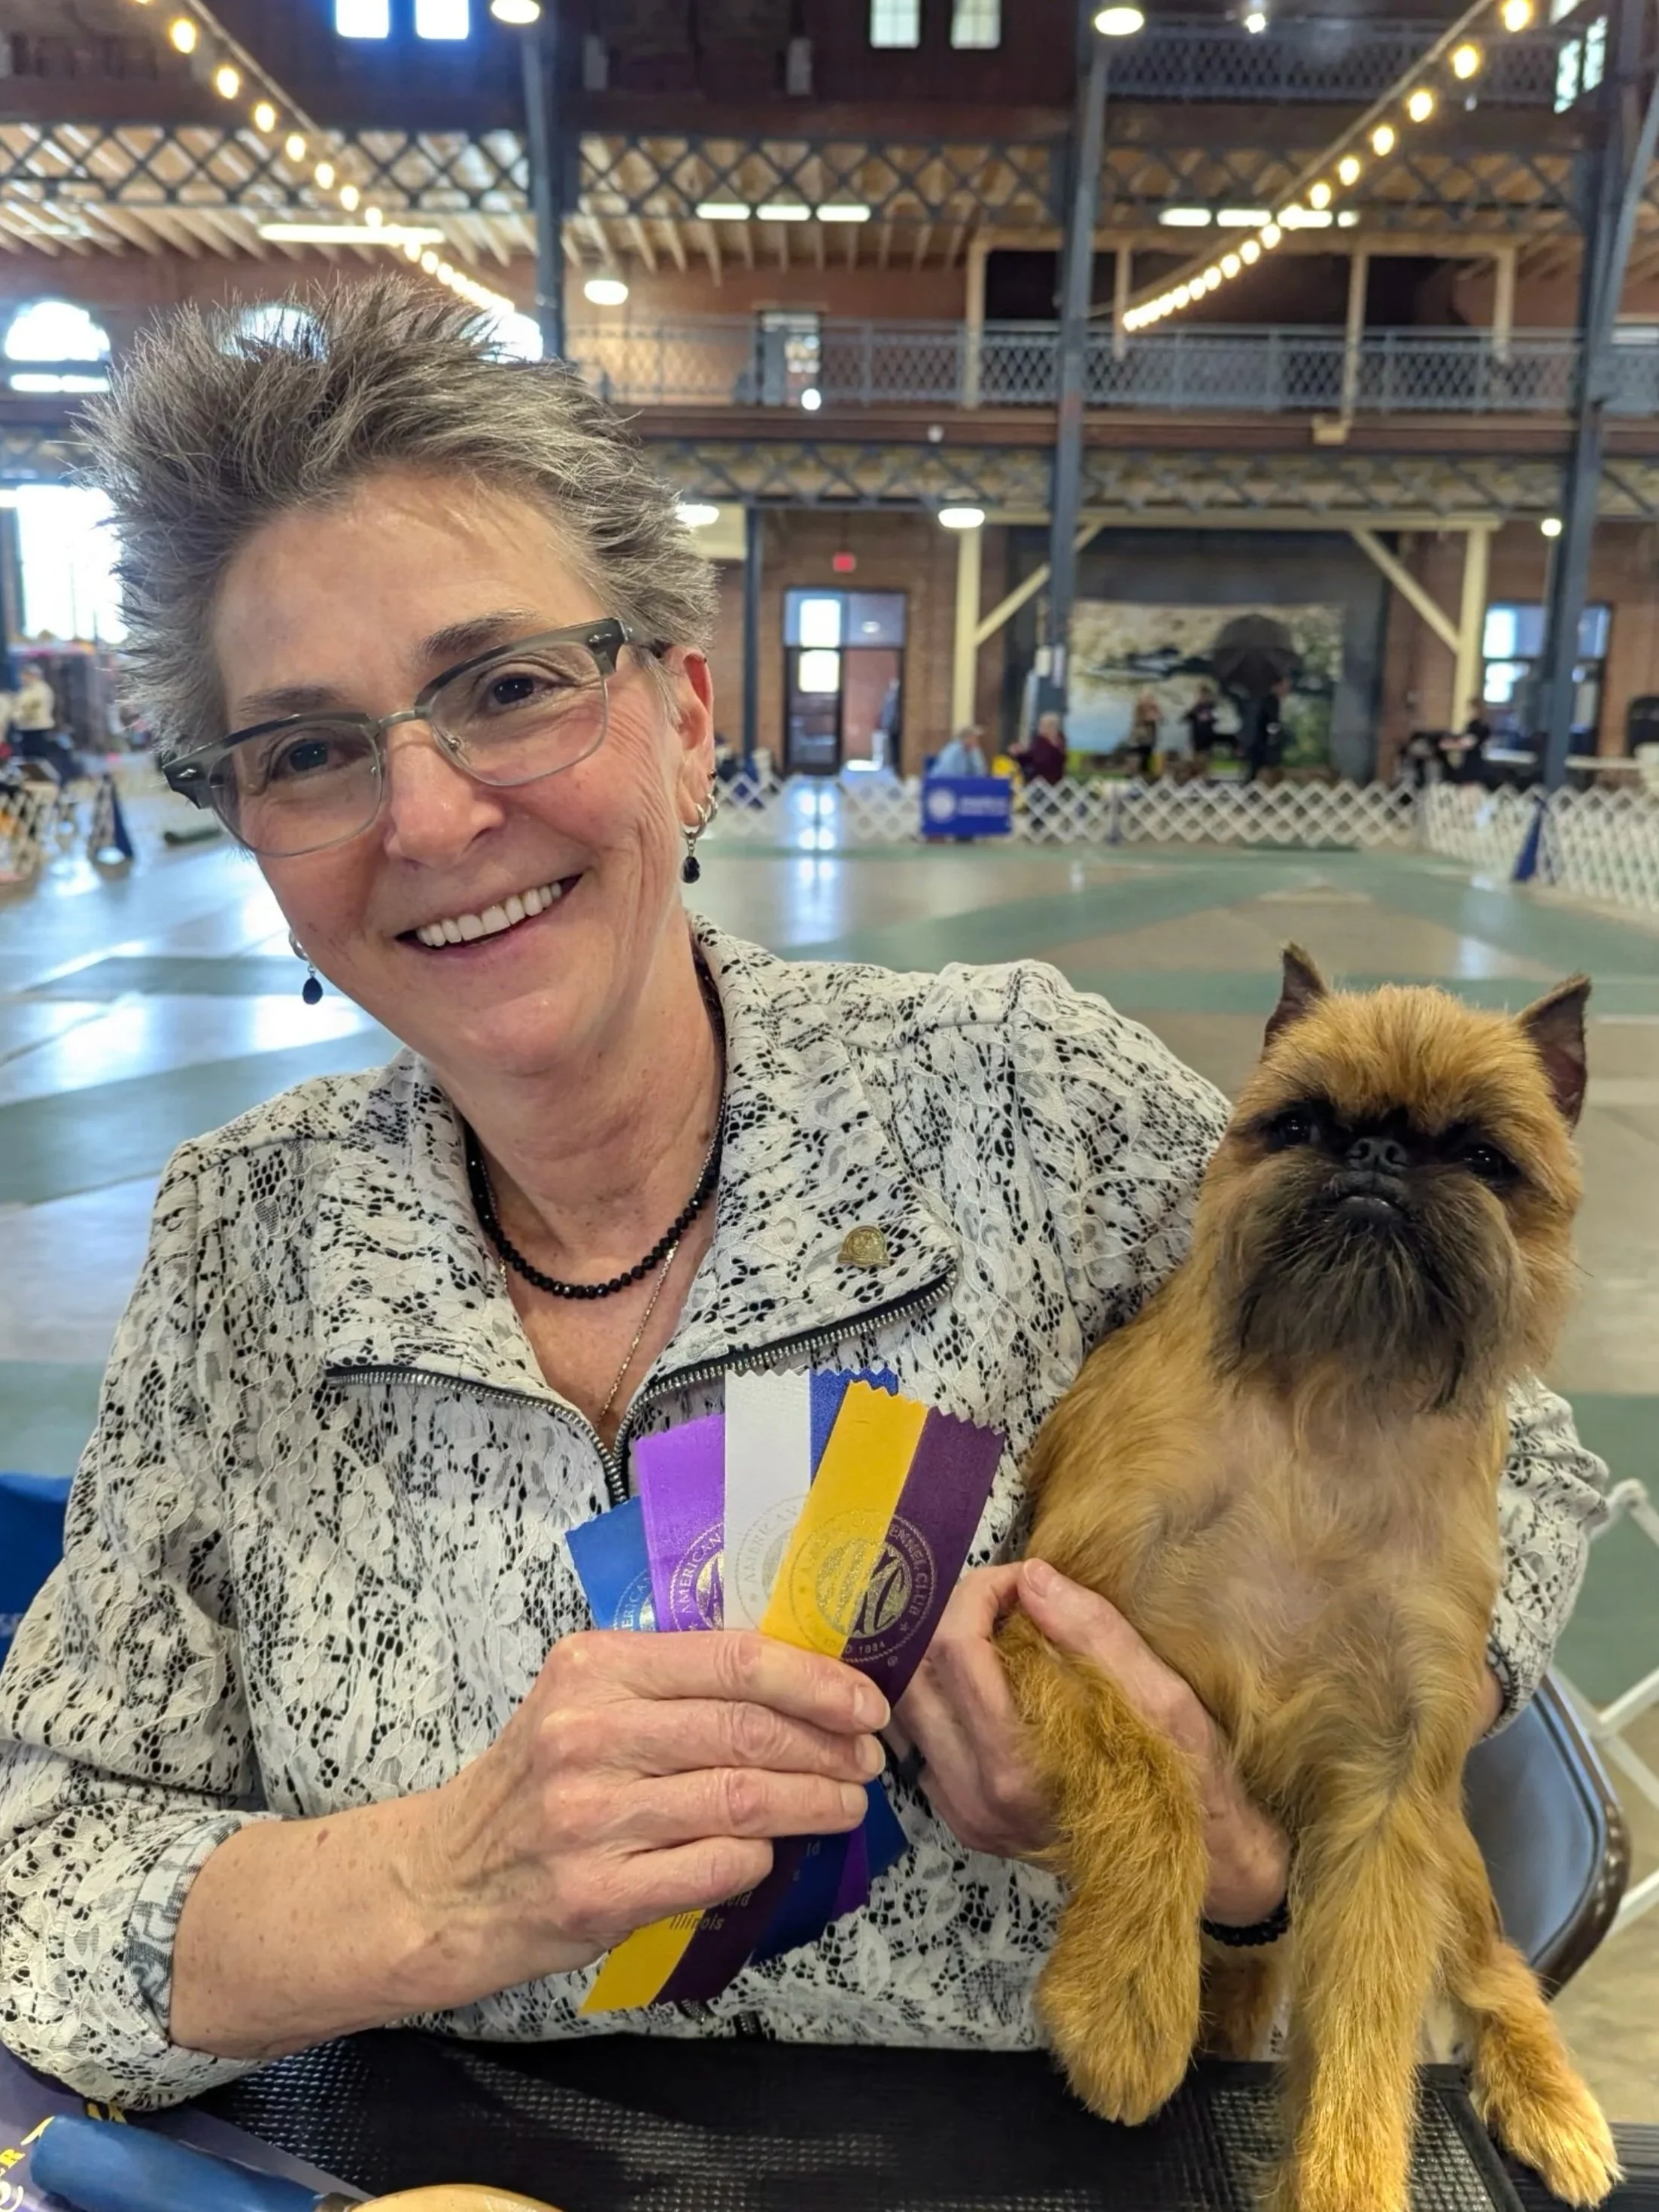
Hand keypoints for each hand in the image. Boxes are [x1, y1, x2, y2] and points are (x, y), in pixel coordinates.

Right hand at [412, 1630, 886, 1991]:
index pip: (732, 1660)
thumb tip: (797, 1685)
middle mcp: (588, 1734)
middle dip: (828, 1746)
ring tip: (845, 1803)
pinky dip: (760, 1856)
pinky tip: (773, 1850)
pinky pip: (716, 1866)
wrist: (443, 1878)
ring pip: (742, 1800)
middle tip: (866, 1759)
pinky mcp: (598, 1893)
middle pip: (747, 1731)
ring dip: (814, 1803)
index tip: (864, 1701)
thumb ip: (670, 1686)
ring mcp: (590, 1817)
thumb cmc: (533, 1783)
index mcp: (593, 1668)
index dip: (814, 1680)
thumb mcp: (582, 1702)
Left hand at [889, 1560, 1289, 1927]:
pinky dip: (944, 1696)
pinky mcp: (963, 1819)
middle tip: (1004, 1599)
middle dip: (952, 1616)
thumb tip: (1032, 1578)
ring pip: (909, 1707)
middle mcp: (975, 1798)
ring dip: (940, 1655)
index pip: (955, 1650)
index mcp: (1017, 1769)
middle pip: (916, 1674)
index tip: (1020, 1580)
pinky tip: (991, 1681)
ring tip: (996, 1633)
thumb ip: (1094, 1635)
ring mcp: (963, 1814)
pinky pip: (923, 1739)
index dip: (979, 1593)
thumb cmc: (1188, 1784)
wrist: (1191, 1866)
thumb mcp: (1162, 1700)